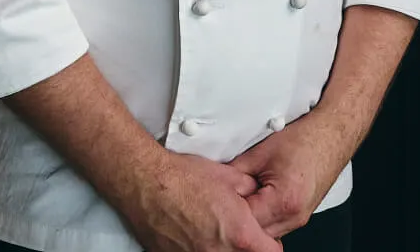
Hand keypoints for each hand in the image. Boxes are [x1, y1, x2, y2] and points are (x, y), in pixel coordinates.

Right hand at [120, 151, 283, 251]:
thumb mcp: (229, 176)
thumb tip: (257, 195)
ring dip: (225, 249)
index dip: (270, 243)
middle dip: (247, 246)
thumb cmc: (185, 178)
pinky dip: (202, 250)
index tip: (266, 237)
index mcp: (240, 234)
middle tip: (239, 232)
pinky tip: (196, 235)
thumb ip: (250, 191)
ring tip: (216, 232)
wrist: (149, 184)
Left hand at [227, 114, 343, 240]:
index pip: (245, 221)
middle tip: (224, 204)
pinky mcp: (300, 216)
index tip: (216, 203)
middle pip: (256, 232)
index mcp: (283, 201)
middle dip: (239, 219)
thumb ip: (236, 171)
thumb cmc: (303, 140)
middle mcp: (294, 216)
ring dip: (252, 219)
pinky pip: (276, 225)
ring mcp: (299, 219)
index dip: (228, 211)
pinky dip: (264, 216)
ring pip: (266, 232)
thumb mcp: (261, 153)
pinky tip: (256, 200)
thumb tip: (217, 181)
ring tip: (241, 200)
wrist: (331, 136)